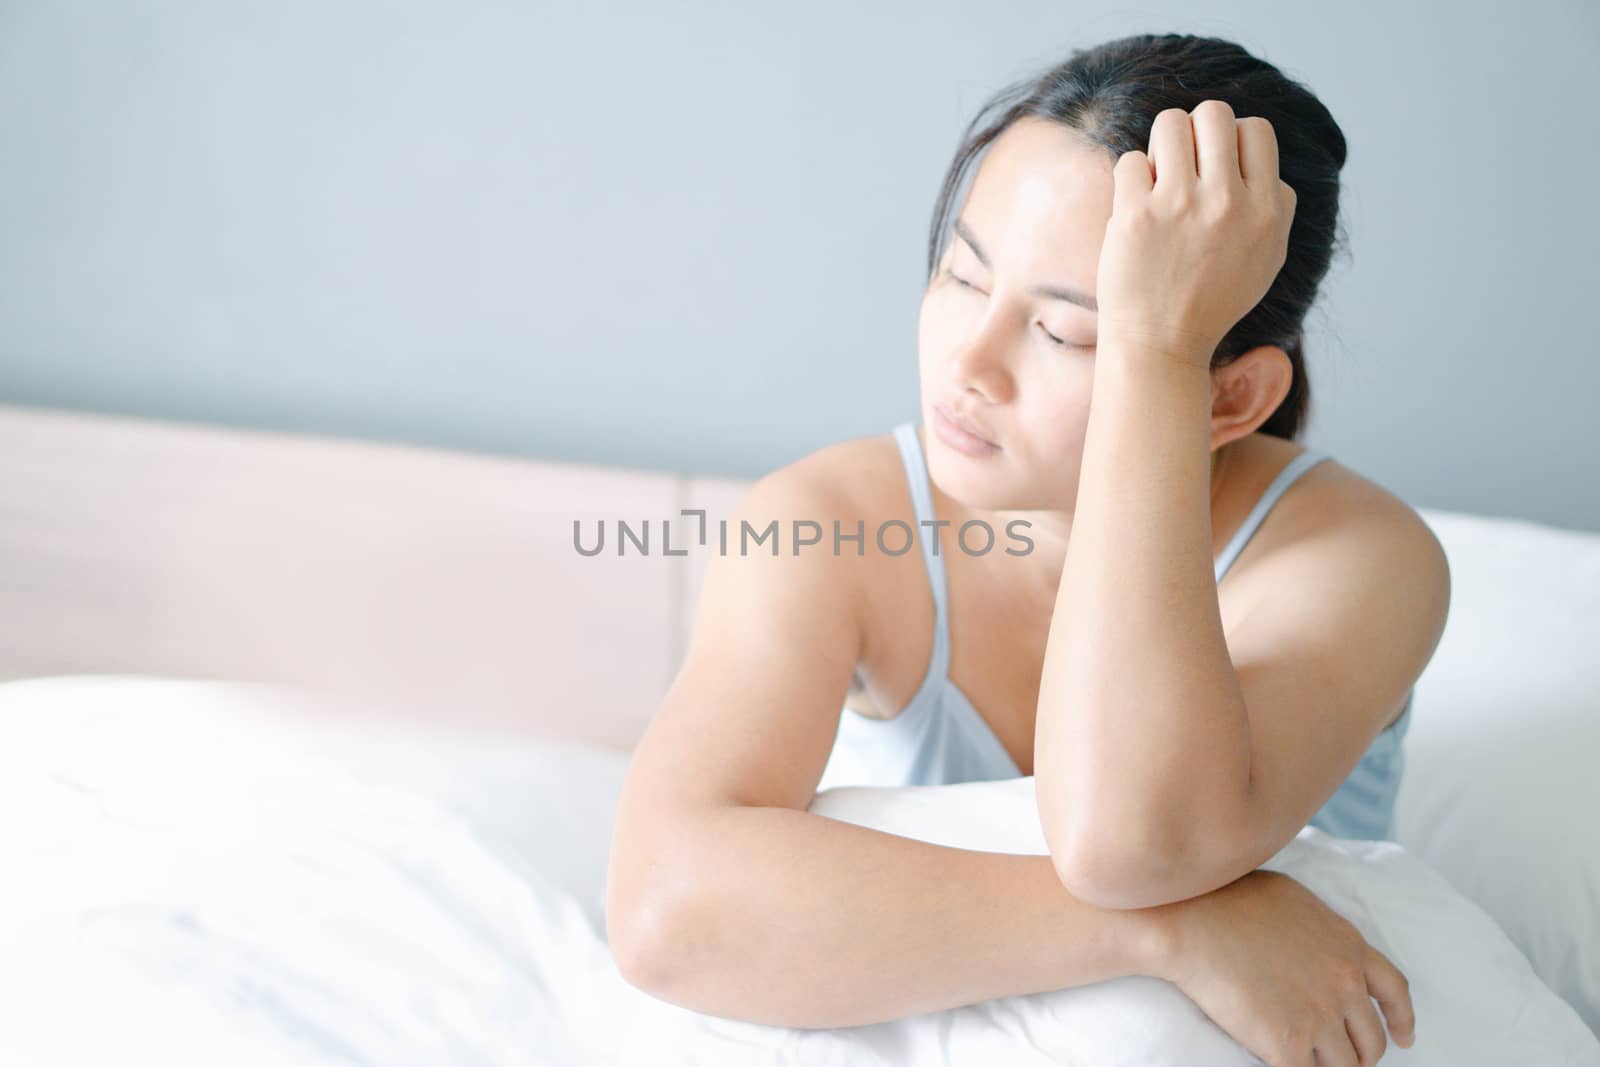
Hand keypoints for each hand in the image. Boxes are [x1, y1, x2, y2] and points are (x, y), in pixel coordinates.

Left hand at [1094, 100, 1297, 368]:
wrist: (1162, 345)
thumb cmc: (1212, 300)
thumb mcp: (1268, 257)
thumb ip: (1277, 206)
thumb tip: (1267, 165)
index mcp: (1265, 208)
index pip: (1255, 129)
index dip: (1232, 140)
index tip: (1216, 168)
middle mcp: (1227, 202)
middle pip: (1214, 114)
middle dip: (1195, 132)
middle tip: (1182, 166)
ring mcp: (1180, 206)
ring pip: (1169, 124)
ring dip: (1159, 145)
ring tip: (1157, 178)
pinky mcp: (1135, 215)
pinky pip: (1130, 160)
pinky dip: (1130, 177)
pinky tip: (1135, 205)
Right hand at [1149, 868, 1415, 1065]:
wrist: (1189, 919)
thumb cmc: (1225, 897)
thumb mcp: (1292, 899)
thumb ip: (1320, 929)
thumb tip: (1320, 944)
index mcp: (1348, 947)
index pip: (1395, 991)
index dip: (1402, 1020)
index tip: (1403, 1038)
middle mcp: (1344, 984)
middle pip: (1372, 1039)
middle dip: (1358, 1053)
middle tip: (1338, 1056)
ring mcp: (1319, 1016)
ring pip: (1344, 1065)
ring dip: (1326, 1066)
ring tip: (1305, 1059)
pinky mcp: (1288, 1042)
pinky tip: (1280, 1061)